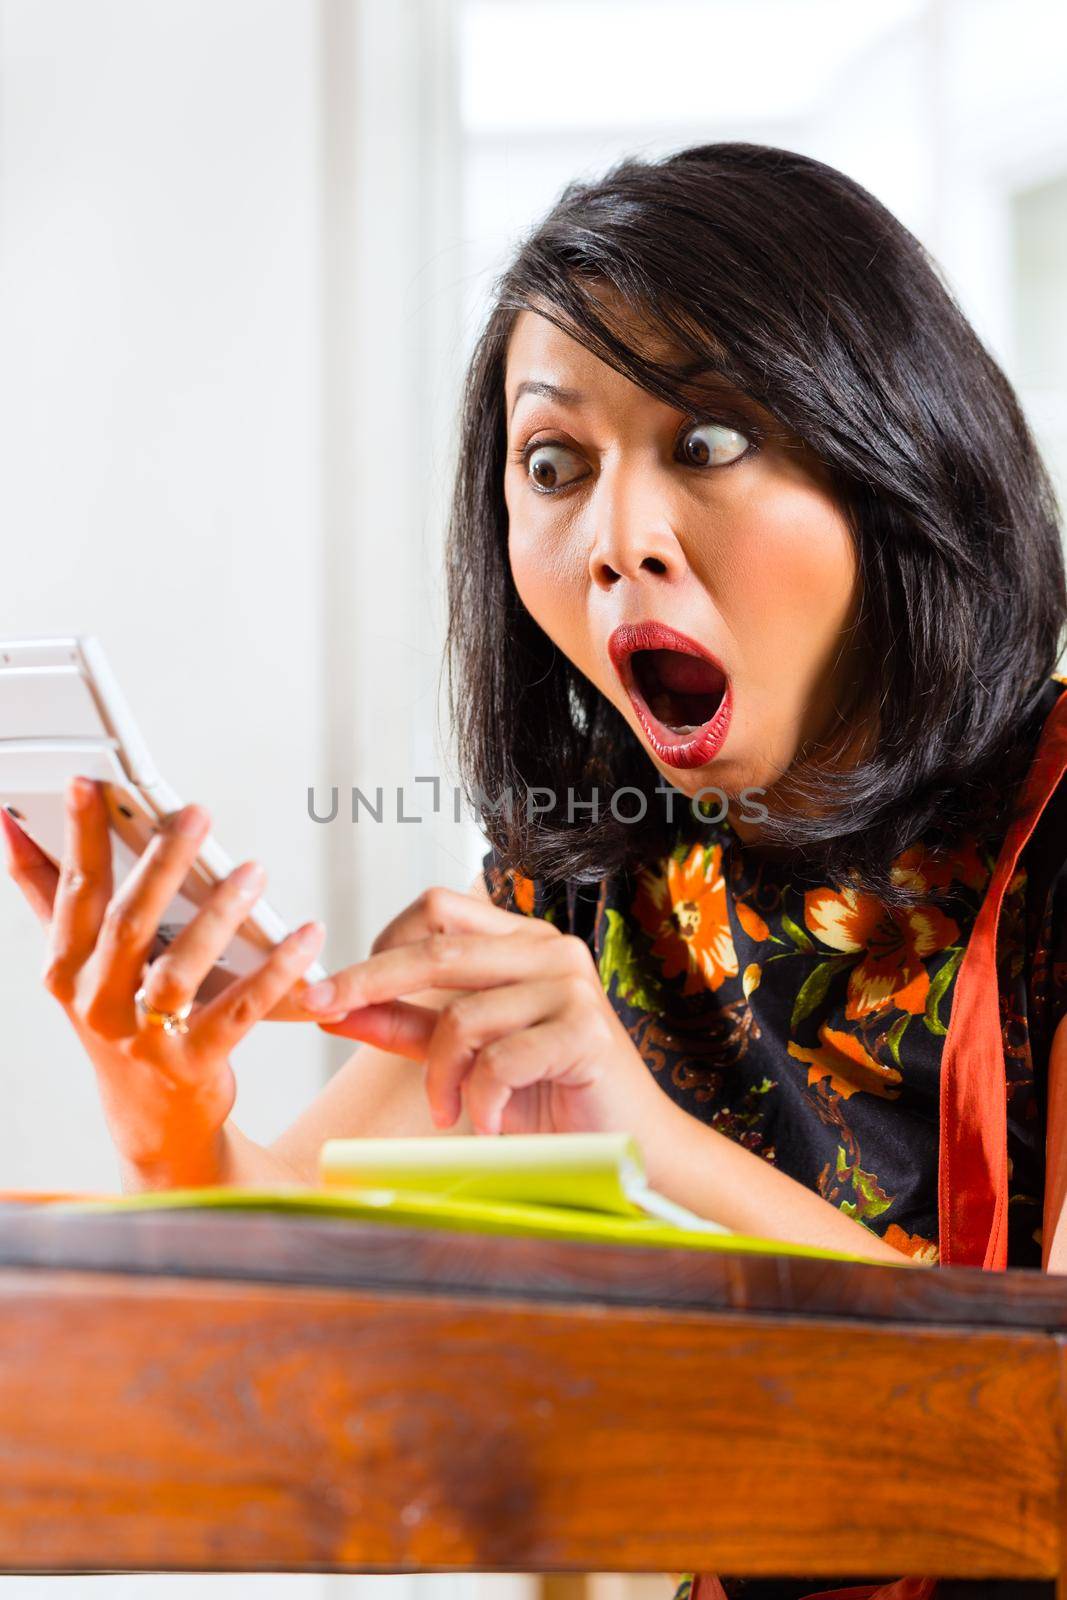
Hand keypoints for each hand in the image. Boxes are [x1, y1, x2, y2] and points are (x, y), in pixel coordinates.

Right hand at [0, 775, 325, 1184]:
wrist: (152, 1118)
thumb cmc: (117, 1020)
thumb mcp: (75, 963)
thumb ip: (46, 894)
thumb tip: (11, 825)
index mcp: (66, 969)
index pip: (75, 892)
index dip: (80, 838)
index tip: (90, 785)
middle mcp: (97, 1003)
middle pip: (128, 924)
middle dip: (161, 864)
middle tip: (195, 814)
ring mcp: (144, 1037)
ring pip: (179, 969)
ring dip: (217, 915)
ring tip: (252, 871)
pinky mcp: (194, 1062)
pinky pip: (240, 1010)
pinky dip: (275, 972)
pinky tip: (305, 937)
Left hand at [300, 886, 671, 1139]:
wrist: (628, 1145)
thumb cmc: (549, 1095)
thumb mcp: (463, 1058)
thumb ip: (406, 1027)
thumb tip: (336, 1007)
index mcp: (521, 942)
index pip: (437, 911)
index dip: (381, 944)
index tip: (335, 988)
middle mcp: (549, 950)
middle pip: (438, 949)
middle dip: (369, 982)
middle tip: (322, 1010)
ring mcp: (572, 985)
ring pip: (462, 1017)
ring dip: (439, 1076)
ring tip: (448, 1111)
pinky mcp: (585, 1030)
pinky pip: (498, 1062)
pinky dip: (480, 1100)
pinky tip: (491, 1121)